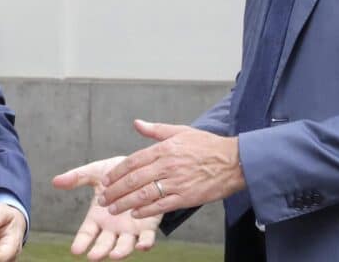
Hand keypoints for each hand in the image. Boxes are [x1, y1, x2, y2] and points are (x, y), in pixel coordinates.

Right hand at [53, 157, 161, 259]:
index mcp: (98, 218)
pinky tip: (142, 245)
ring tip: (114, 256)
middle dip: (99, 251)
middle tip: (93, 257)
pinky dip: (145, 244)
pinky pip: (147, 238)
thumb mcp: (96, 172)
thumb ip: (77, 177)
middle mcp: (113, 228)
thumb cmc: (118, 173)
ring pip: (124, 245)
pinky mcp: (148, 226)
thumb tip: (55, 181)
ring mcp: (130, 229)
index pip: (87, 233)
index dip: (81, 242)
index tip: (75, 250)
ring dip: (120, 252)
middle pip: (104, 244)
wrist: (144, 169)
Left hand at [99, 120, 245, 218]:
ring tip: (113, 209)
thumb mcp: (181, 131)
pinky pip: (161, 206)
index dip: (117, 172)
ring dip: (125, 203)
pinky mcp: (186, 197)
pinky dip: (146, 211)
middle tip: (103, 198)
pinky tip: (135, 214)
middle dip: (115, 190)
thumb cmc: (207, 145)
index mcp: (165, 149)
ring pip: (144, 194)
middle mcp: (168, 165)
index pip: (133, 161)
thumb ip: (156, 130)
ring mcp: (177, 182)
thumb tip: (137, 123)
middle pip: (134, 180)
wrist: (234, 161)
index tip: (106, 180)